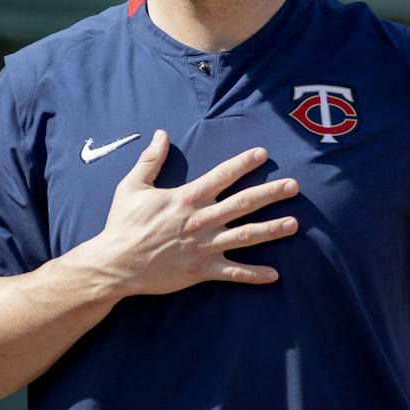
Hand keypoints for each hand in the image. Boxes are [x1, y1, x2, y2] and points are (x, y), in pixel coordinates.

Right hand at [79, 130, 298, 296]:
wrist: (114, 264)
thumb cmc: (123, 224)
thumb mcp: (132, 186)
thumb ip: (150, 159)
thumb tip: (162, 134)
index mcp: (187, 198)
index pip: (222, 175)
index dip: (244, 163)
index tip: (264, 154)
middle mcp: (201, 220)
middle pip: (243, 203)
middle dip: (271, 193)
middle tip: (294, 186)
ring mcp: (204, 246)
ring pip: (245, 235)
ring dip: (271, 229)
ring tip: (294, 224)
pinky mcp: (201, 270)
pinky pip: (232, 272)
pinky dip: (253, 275)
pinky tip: (274, 275)